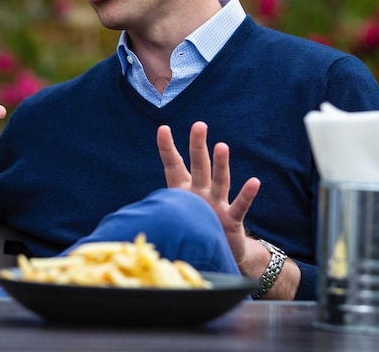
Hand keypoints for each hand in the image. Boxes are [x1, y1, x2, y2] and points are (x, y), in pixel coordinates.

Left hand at [156, 121, 259, 265]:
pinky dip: (247, 195)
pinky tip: (254, 182)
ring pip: (219, 181)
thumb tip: (124, 219)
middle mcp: (201, 193)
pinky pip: (240, 206)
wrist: (218, 253)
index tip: (163, 129)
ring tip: (222, 146)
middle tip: (199, 125)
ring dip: (221, 165)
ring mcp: (217, 205)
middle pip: (199, 166)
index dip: (168, 148)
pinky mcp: (232, 221)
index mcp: (183, 191)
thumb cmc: (192, 231)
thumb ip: (156, 214)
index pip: (174, 166)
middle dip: (198, 146)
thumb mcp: (171, 220)